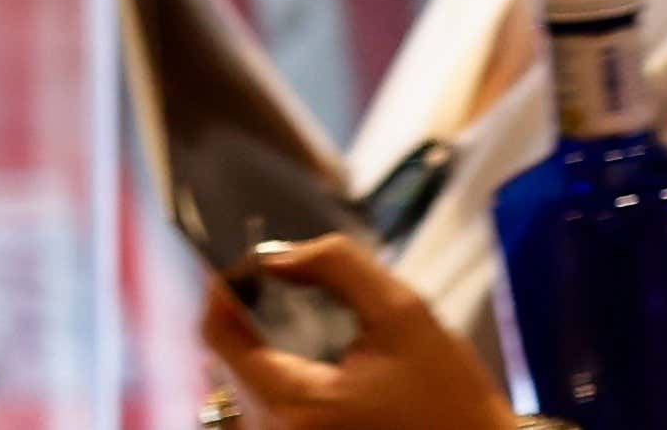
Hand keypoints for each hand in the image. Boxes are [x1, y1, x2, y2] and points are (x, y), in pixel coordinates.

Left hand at [203, 234, 514, 429]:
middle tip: (297, 282)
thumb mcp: (403, 314)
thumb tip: (277, 254)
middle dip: (257, 310)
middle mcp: (275, 429)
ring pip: (246, 376)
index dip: (227, 287)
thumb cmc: (447, 394)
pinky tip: (323, 355)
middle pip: (231, 355)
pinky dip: (282, 366)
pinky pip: (267, 398)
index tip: (257, 262)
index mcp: (294, 401)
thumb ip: (339, 267)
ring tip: (316, 319)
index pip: (218, 334)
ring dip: (269, 339)